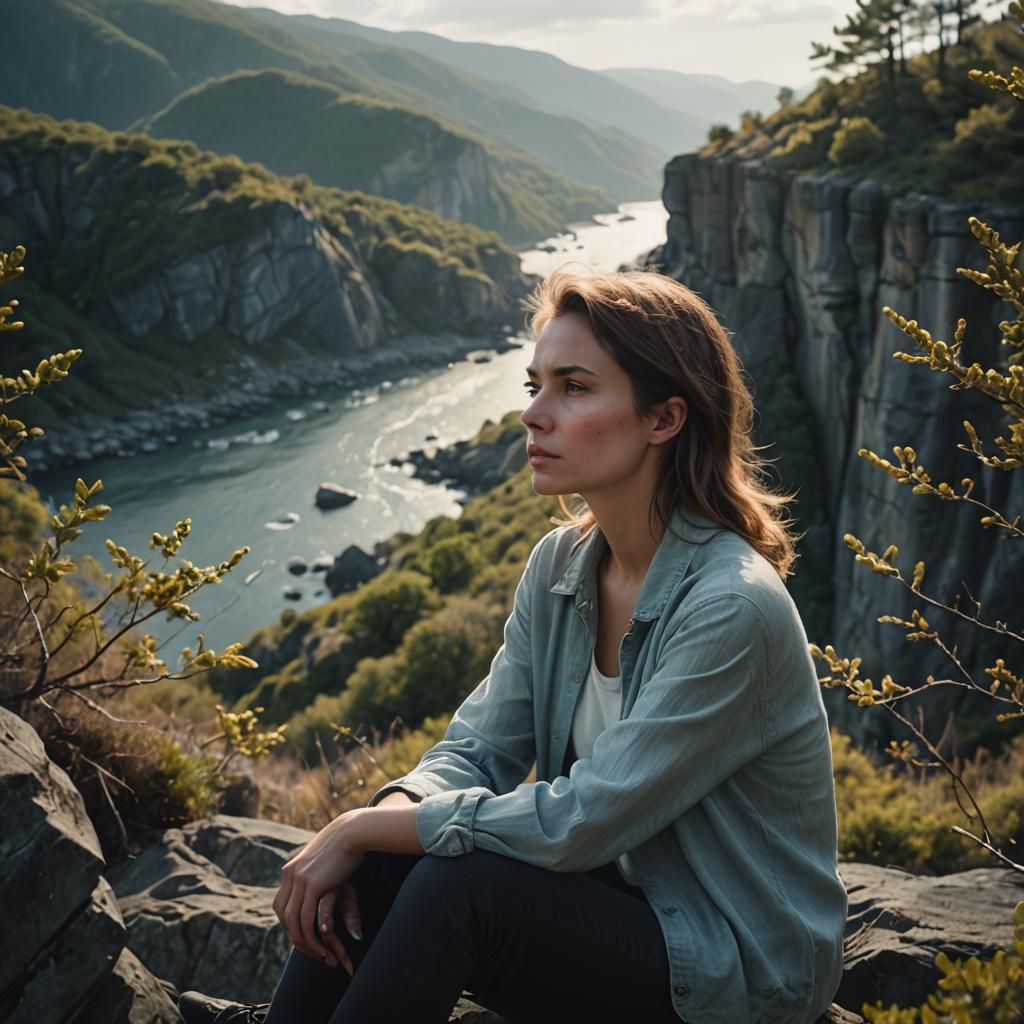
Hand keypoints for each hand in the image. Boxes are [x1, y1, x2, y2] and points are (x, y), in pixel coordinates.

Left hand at [273, 811, 364, 965]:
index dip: (291, 925)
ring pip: (293, 922)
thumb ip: (318, 870)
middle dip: (297, 938)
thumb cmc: (346, 842)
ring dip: (306, 944)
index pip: (281, 906)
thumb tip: (320, 873)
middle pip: (284, 916)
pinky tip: (326, 946)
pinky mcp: (312, 885)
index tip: (307, 937)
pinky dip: (313, 937)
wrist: (353, 830)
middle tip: (314, 952)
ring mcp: (299, 880)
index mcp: (291, 870)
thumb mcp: (326, 858)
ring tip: (322, 956)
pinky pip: (306, 920)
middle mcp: (290, 875)